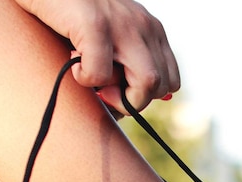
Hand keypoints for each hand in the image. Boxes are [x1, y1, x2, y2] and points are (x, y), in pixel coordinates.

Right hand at [15, 0, 179, 114]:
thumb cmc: (71, 14)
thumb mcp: (109, 36)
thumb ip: (124, 62)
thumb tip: (125, 108)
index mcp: (152, 30)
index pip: (170, 81)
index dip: (145, 96)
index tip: (118, 92)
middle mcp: (144, 26)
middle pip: (161, 86)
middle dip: (132, 101)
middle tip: (103, 92)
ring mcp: (123, 24)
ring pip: (147, 83)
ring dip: (118, 97)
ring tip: (92, 79)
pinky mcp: (95, 24)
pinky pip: (102, 74)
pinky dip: (85, 79)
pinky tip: (72, 61)